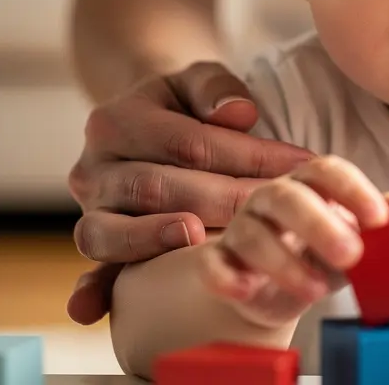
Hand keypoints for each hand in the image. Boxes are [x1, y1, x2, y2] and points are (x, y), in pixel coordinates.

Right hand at [66, 62, 313, 324]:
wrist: (143, 123)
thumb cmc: (185, 106)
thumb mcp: (199, 80)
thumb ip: (216, 88)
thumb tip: (239, 113)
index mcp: (117, 121)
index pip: (189, 142)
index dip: (247, 156)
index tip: (297, 167)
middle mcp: (94, 167)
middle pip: (157, 187)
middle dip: (224, 200)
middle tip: (275, 210)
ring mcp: (91, 209)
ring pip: (113, 230)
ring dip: (158, 240)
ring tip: (202, 242)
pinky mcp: (98, 242)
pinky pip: (91, 270)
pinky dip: (93, 290)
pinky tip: (95, 309)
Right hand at [199, 155, 388, 324]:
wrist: (280, 287)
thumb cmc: (323, 249)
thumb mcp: (361, 233)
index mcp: (311, 184)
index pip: (328, 171)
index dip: (353, 190)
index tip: (379, 218)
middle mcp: (272, 198)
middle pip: (289, 198)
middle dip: (320, 225)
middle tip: (352, 255)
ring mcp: (242, 228)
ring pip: (254, 234)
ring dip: (286, 263)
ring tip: (318, 290)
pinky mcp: (219, 262)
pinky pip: (212, 263)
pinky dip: (225, 275)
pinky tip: (246, 288)